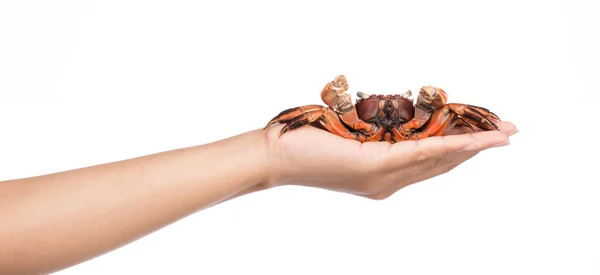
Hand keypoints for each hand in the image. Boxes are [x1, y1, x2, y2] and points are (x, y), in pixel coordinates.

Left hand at [265, 122, 517, 198]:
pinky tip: (474, 140)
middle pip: (441, 162)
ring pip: (438, 159)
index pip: (430, 161)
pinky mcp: (374, 166)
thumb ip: (378, 131)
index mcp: (384, 176)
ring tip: (502, 135)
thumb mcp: (352, 134)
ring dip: (473, 145)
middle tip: (507, 134)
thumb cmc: (308, 140)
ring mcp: (383, 177)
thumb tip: (397, 113)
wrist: (276, 155)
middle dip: (477, 147)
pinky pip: (420, 153)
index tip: (485, 136)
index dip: (461, 149)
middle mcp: (388, 182)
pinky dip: (451, 146)